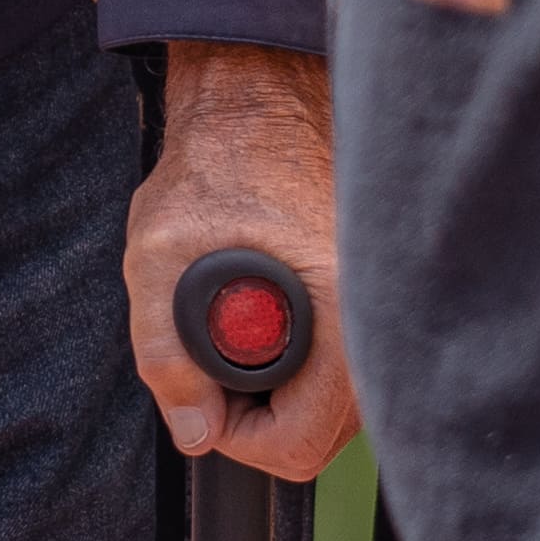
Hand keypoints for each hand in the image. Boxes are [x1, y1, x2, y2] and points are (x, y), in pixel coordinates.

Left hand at [124, 39, 352, 480]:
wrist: (260, 98)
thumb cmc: (215, 162)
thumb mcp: (158, 256)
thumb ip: (165, 352)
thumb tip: (193, 429)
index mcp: (340, 311)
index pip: (303, 442)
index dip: (239, 437)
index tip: (204, 399)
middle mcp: (377, 317)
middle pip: (324, 430)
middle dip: (259, 410)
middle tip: (211, 359)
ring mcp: (382, 306)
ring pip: (336, 401)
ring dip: (279, 383)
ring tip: (234, 324)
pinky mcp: (375, 296)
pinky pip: (343, 363)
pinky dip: (300, 355)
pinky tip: (264, 309)